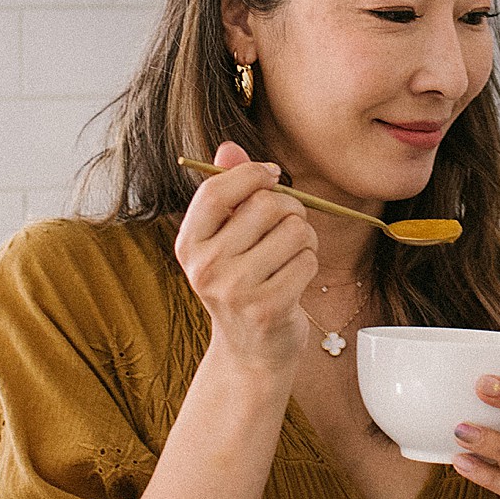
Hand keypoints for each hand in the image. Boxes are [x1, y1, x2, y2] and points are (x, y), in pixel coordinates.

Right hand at [173, 140, 317, 375]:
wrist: (251, 351)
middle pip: (267, 205)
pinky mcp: (268, 308)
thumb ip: (228, 191)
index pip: (218, 190)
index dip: (252, 174)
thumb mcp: (226, 239)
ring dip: (306, 238)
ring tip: (293, 255)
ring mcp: (235, 291)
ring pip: (295, 230)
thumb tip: (229, 147)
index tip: (271, 176)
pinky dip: (310, 264)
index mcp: (189, 245)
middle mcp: (205, 267)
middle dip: (290, 209)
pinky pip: (308, 260)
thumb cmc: (242, 283)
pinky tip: (296, 279)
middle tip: (289, 227)